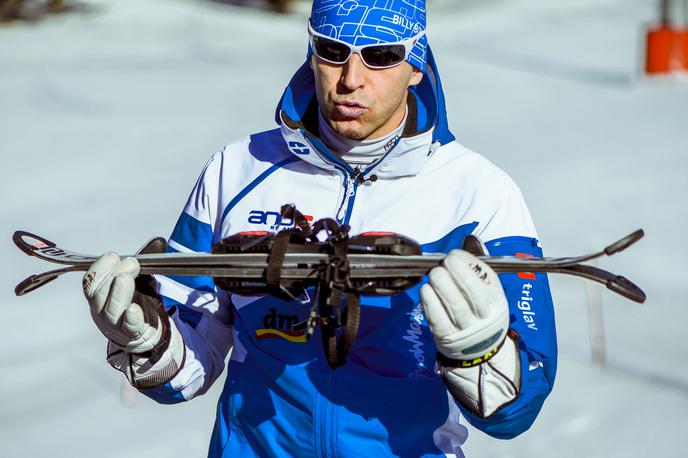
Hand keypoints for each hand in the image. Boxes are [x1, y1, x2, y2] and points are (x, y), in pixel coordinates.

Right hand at [82, 253, 164, 353]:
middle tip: (131, 263)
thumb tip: (159, 241)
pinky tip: (133, 309)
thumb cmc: (138, 305)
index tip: (114, 256)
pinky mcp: (133, 334)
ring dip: (119, 292)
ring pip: (110, 310)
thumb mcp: (140, 281)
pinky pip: (128, 327)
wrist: (149, 335)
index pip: (90, 282)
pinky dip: (130, 318)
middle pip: (98, 294)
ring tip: (126, 278)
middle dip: (112, 274)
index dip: (99, 268)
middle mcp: (102, 311)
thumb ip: (146, 262)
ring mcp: (116, 325)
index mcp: (99, 296)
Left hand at [420, 249, 519, 417]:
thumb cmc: (479, 312)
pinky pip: (439, 320)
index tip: (455, 255)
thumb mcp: (487, 291)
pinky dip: (430, 303)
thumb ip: (478, 264)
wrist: (479, 353)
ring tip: (434, 274)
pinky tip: (425, 290)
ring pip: (455, 306)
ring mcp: (467, 330)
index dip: (470, 263)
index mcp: (498, 301)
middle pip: (473, 293)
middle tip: (443, 263)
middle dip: (456, 272)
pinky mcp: (448, 339)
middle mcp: (485, 317)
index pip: (487, 280)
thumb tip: (471, 239)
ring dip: (441, 285)